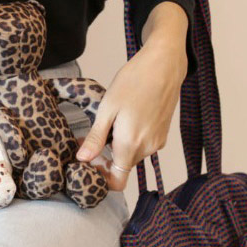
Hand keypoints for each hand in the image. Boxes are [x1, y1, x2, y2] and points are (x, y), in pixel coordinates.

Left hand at [76, 2, 188, 190]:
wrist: (163, 65)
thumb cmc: (134, 82)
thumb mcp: (107, 108)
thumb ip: (96, 137)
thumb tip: (82, 159)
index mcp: (131, 145)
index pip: (117, 182)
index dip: (101, 177)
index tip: (90, 162)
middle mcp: (147, 148)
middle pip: (122, 166)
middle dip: (106, 156)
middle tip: (90, 136)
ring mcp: (158, 141)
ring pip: (132, 154)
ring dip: (118, 145)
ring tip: (109, 120)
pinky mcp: (163, 133)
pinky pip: (143, 143)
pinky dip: (131, 137)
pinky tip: (125, 117)